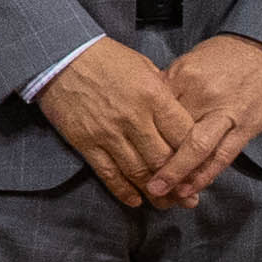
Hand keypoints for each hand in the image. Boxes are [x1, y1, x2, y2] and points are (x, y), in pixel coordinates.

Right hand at [32, 36, 192, 207]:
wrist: (60, 56)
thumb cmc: (107, 58)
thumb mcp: (145, 67)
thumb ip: (164, 96)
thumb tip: (179, 121)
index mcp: (154, 96)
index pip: (184, 136)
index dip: (196, 159)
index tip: (201, 171)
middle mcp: (135, 118)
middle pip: (164, 160)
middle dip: (180, 184)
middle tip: (189, 199)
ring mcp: (108, 132)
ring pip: (138, 172)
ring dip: (155, 193)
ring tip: (166, 205)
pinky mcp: (86, 142)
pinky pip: (108, 173)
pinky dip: (123, 190)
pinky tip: (136, 200)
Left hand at [146, 33, 261, 208]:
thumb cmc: (225, 55)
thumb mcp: (190, 61)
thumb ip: (168, 85)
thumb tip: (142, 107)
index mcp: (183, 76)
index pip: (152, 108)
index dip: (136, 132)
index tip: (121, 148)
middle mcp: (202, 96)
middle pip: (170, 132)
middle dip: (152, 158)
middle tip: (135, 179)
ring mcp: (225, 113)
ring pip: (196, 148)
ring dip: (176, 174)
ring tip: (159, 193)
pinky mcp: (246, 127)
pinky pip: (222, 156)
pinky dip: (204, 175)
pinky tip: (189, 188)